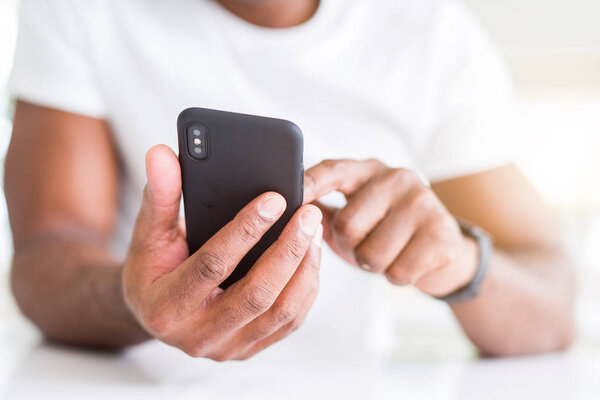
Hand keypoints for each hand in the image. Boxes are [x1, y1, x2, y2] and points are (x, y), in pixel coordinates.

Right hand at [122, 145, 322, 360]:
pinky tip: (311, 256)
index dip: (245, 231)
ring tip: (314, 231)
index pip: (212, 266)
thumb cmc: (153, 267)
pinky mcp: (250, 349)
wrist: (156, 311)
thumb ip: (160, 195)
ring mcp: (227, 349)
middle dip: (288, 250)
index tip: (274, 198)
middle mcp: (197, 337)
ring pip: (280, 312)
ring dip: (304, 269)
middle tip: (309, 213)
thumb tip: (161, 153)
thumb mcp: (149, 232)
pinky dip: (306, 288)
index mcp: (165, 307)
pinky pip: (289, 322)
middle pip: (256, 295)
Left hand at [304, 159, 476, 296]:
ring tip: (387, 253)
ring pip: (372, 254)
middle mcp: (396, 178)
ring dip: (373, 265)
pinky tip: (407, 262)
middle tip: (364, 245)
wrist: (442, 251)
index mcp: (367, 171)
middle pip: (347, 225)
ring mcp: (422, 202)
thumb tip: (279, 212)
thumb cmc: (384, 233)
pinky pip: (398, 272)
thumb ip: (319, 210)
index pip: (333, 171)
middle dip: (349, 247)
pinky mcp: (441, 233)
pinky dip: (396, 276)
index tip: (290, 197)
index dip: (310, 184)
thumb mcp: (351, 217)